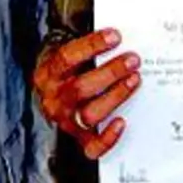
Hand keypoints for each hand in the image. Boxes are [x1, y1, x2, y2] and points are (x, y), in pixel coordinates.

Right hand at [33, 28, 141, 158]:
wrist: (51, 91)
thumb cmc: (67, 68)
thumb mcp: (68, 51)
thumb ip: (88, 47)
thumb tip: (120, 38)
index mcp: (49, 73)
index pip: (67, 58)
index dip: (92, 46)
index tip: (115, 36)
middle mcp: (54, 98)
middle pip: (80, 87)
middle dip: (111, 72)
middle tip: (132, 60)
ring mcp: (65, 119)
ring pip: (89, 114)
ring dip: (115, 96)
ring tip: (133, 80)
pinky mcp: (77, 136)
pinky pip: (91, 146)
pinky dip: (107, 138)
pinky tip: (121, 122)